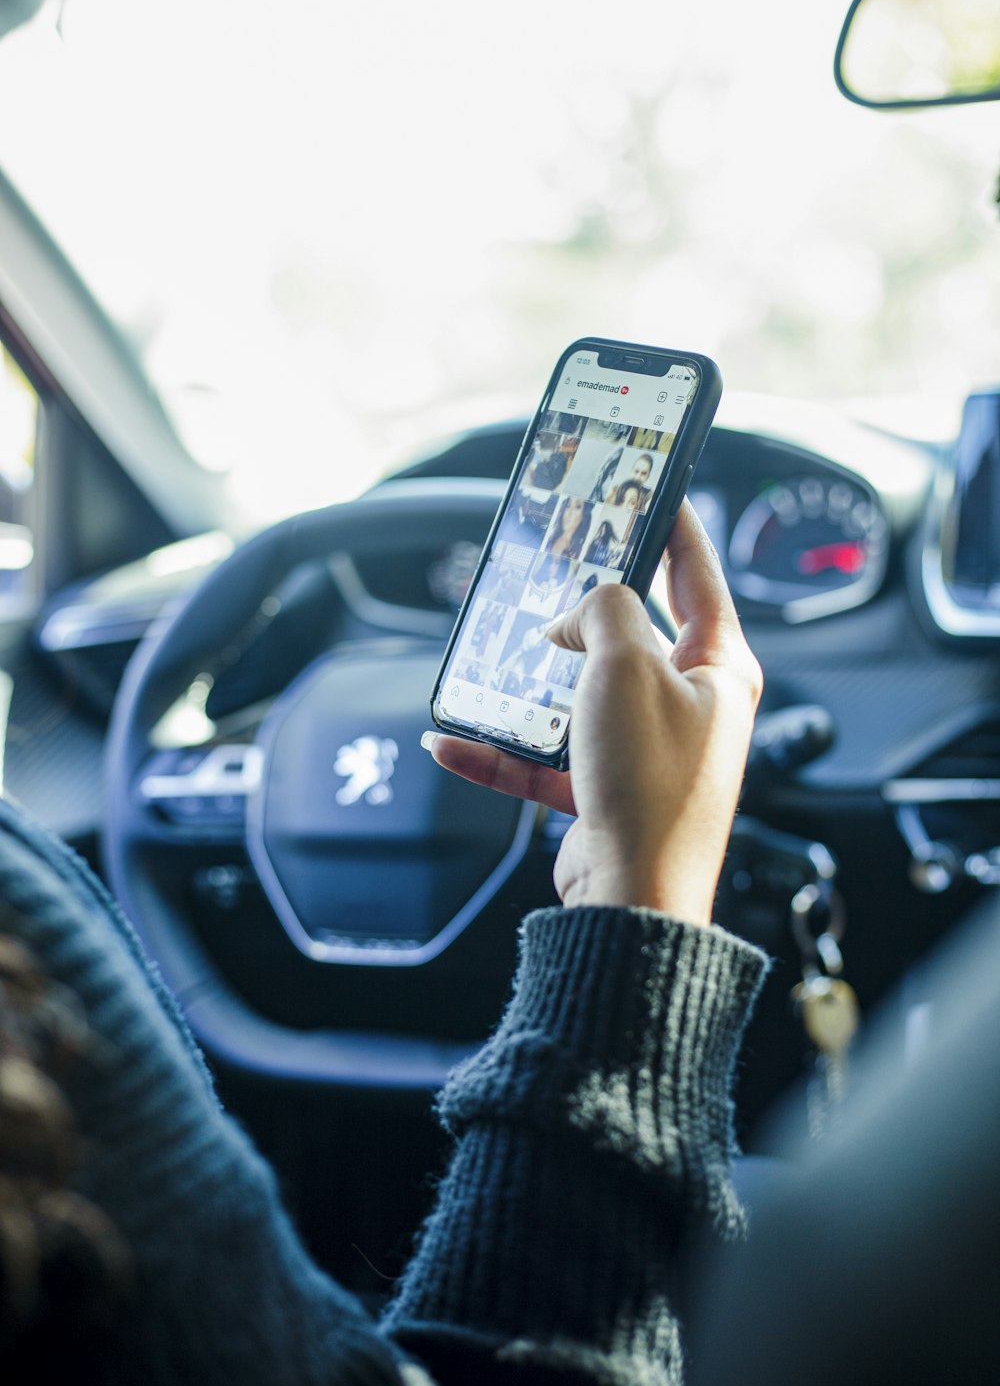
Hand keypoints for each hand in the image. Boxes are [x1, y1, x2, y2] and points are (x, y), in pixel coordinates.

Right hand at [422, 503, 761, 925]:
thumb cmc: (650, 785)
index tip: (655, 489)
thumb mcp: (625, 667)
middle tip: (554, 568)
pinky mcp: (605, 791)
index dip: (674, 526)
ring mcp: (646, 750)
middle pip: (632, 633)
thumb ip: (602, 613)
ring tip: (490, 660)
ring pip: (580, 695)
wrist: (630, 896)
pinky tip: (451, 741)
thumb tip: (579, 617)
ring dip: (530, 684)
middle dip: (585, 606)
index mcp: (719, 668)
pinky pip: (545, 758)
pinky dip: (500, 750)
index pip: (698, 575)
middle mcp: (689, 706)